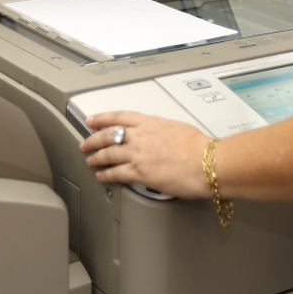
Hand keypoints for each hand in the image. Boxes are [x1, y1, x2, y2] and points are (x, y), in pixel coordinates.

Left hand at [80, 111, 212, 198]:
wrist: (207, 162)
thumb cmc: (200, 147)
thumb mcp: (177, 128)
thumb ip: (162, 131)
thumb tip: (159, 136)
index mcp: (150, 122)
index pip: (120, 117)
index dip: (102, 118)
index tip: (93, 120)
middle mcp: (141, 136)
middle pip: (108, 135)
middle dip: (93, 139)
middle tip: (85, 143)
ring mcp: (138, 154)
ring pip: (109, 154)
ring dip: (97, 158)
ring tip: (91, 161)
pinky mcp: (140, 173)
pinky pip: (116, 173)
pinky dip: (106, 175)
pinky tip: (102, 176)